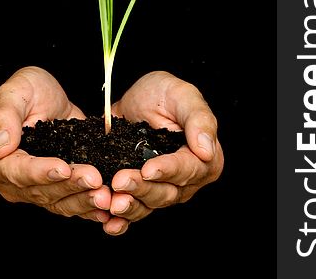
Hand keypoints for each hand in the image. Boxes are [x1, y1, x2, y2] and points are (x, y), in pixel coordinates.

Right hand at [0, 66, 112, 223]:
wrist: (46, 94)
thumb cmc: (26, 89)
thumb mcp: (14, 91)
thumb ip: (3, 116)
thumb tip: (0, 147)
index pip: (15, 171)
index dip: (40, 172)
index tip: (63, 169)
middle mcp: (10, 180)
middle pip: (40, 191)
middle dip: (70, 186)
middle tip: (96, 179)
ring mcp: (33, 188)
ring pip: (58, 201)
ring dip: (83, 200)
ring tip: (105, 195)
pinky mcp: (55, 189)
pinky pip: (71, 203)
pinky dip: (89, 207)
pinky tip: (107, 207)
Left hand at [104, 70, 223, 235]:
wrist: (136, 99)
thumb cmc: (164, 93)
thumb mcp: (182, 95)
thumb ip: (199, 119)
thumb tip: (207, 151)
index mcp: (204, 158)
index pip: (189, 169)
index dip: (169, 171)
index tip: (149, 169)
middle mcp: (186, 180)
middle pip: (167, 192)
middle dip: (142, 188)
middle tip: (120, 180)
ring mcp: (162, 188)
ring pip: (148, 205)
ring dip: (130, 206)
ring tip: (112, 201)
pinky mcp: (140, 192)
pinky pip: (133, 211)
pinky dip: (121, 221)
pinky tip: (108, 222)